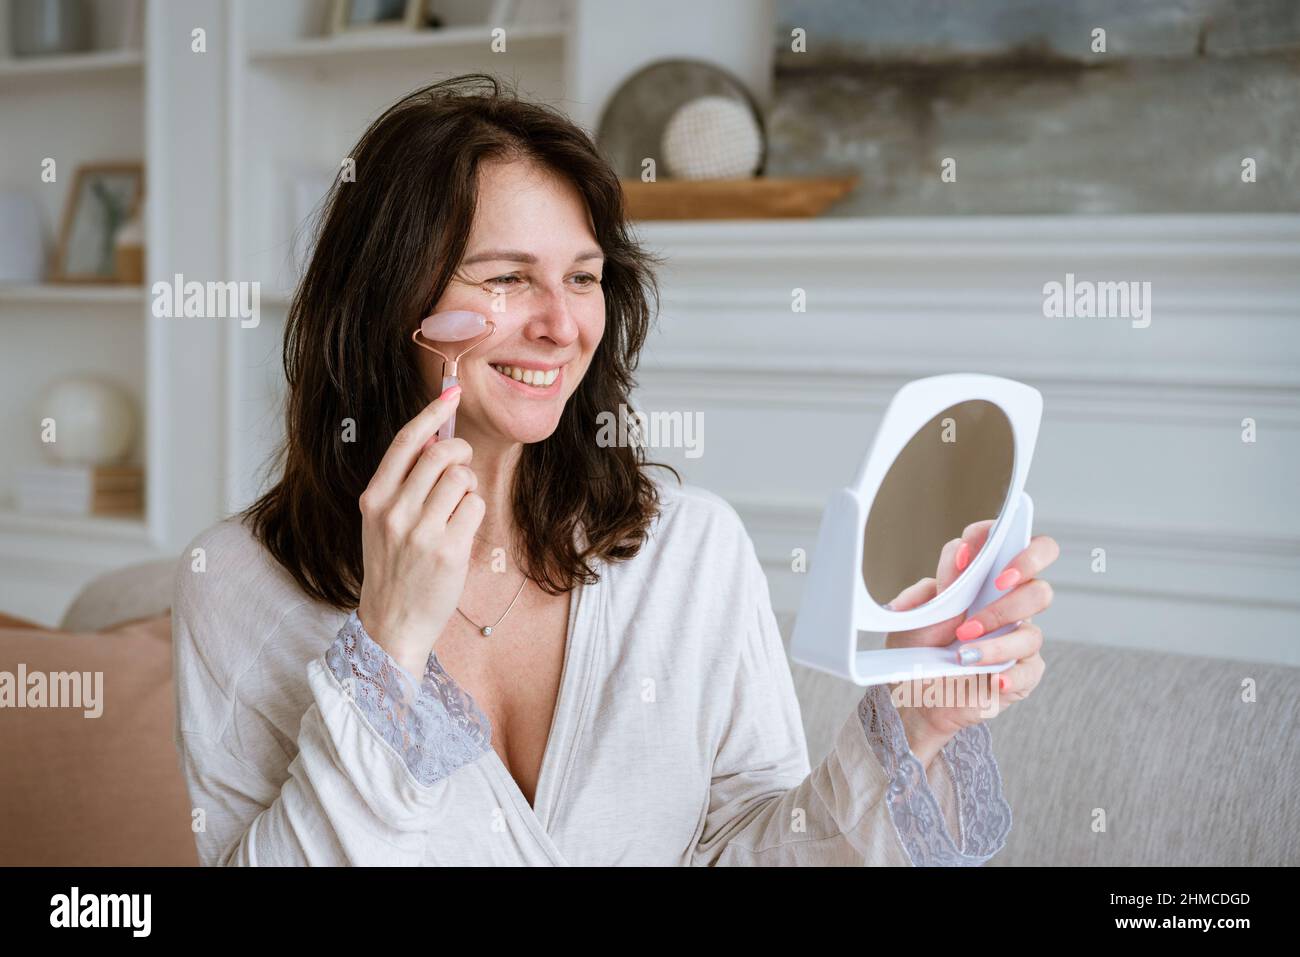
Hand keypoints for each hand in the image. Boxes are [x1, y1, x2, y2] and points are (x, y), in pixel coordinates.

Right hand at [356, 387, 484, 677]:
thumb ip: (403, 483)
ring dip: (468, 489)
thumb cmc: (393, 567)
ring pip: (463, 478)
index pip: (405, 442)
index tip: (453, 394)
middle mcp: (394, 511)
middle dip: (461, 454)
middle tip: (461, 469)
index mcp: (374, 498)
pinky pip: (475, 507)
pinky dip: (474, 513)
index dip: (433, 413)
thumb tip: (436, 438)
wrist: (392, 623)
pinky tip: (461, 532)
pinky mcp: (449, 551)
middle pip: (442, 454)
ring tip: (455, 511)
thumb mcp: (382, 521)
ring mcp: (421, 531)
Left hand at [884, 521, 1058, 762]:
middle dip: (1022, 584)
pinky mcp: (1021, 674)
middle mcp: (1007, 608)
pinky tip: (991, 679)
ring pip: (1032, 631)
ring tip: (962, 652)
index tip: (978, 549)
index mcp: (984, 584)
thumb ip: (939, 584)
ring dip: (996, 640)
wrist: (912, 696)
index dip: (1007, 536)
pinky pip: (1030, 670)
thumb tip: (960, 552)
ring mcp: (1017, 640)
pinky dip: (1009, 674)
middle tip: (996, 584)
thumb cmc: (918, 649)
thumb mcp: (915, 615)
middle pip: (1039, 584)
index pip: (1013, 546)